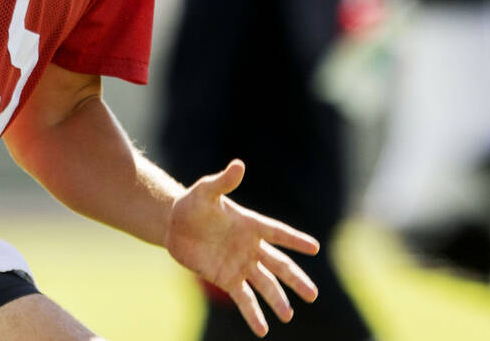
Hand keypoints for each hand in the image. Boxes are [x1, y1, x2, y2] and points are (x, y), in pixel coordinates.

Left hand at [165, 160, 319, 336]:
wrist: (174, 224)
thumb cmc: (192, 204)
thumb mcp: (205, 191)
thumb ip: (223, 182)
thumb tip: (239, 165)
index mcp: (250, 224)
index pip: (278, 233)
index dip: (295, 239)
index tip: (315, 247)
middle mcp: (250, 247)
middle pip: (279, 265)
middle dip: (296, 280)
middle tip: (313, 295)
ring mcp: (240, 265)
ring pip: (265, 285)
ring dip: (277, 300)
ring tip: (289, 316)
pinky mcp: (226, 279)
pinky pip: (243, 299)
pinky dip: (253, 314)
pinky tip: (263, 330)